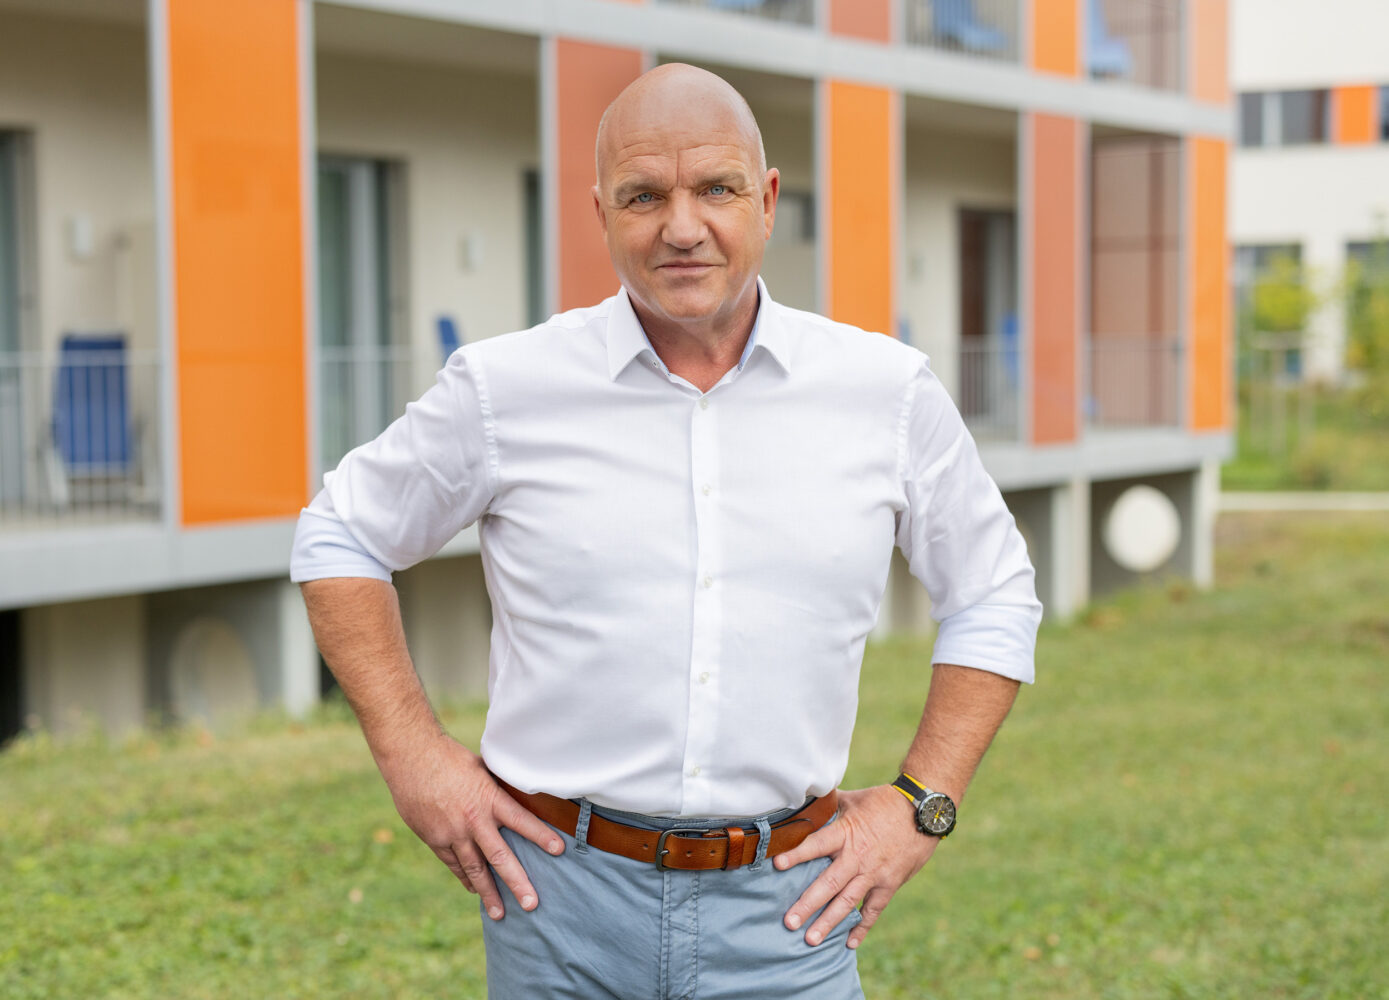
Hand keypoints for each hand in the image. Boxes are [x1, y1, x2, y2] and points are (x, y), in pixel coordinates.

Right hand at [375, 733, 564, 919]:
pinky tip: (473, 889)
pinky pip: (453, 863)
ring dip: (487, 892)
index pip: (521, 820)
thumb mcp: (482, 768)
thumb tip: (519, 793)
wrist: (410, 757)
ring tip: (500, 914)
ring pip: (474, 868)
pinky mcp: (434, 838)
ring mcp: (452, 833)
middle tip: (531, 904)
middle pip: (499, 856)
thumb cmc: (450, 756)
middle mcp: (472, 820)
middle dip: (517, 882)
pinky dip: (464, 877)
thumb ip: (497, 788)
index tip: (560, 850)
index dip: (541, 836)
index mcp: (489, 798)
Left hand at [773, 785, 937, 948]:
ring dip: (829, 922)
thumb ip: (829, 804)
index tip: (776, 865)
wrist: (923, 812)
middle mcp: (858, 857)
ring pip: (848, 902)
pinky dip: (863, 927)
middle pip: (828, 883)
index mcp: (846, 832)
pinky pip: (873, 910)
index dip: (796, 854)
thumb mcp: (854, 799)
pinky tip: (850, 943)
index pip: (816, 844)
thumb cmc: (885, 801)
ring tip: (811, 940)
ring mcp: (874, 874)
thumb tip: (805, 795)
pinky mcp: (889, 884)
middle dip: (807, 904)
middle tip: (789, 922)